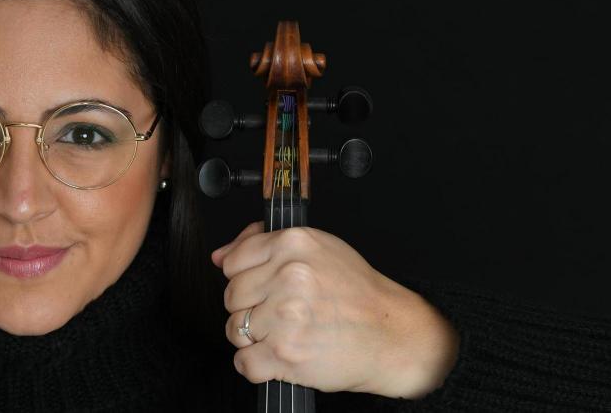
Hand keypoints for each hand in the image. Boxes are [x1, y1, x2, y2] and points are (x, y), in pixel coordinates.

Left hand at [211, 221, 459, 398]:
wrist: (391, 335)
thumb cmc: (357, 294)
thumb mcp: (318, 249)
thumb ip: (263, 245)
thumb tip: (219, 255)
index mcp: (294, 245)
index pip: (233, 261)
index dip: (246, 278)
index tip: (264, 288)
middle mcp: (289, 276)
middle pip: (231, 296)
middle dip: (251, 308)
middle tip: (280, 313)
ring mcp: (286, 316)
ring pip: (234, 329)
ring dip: (254, 338)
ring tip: (285, 333)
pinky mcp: (286, 353)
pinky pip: (243, 362)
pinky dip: (257, 365)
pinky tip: (280, 355)